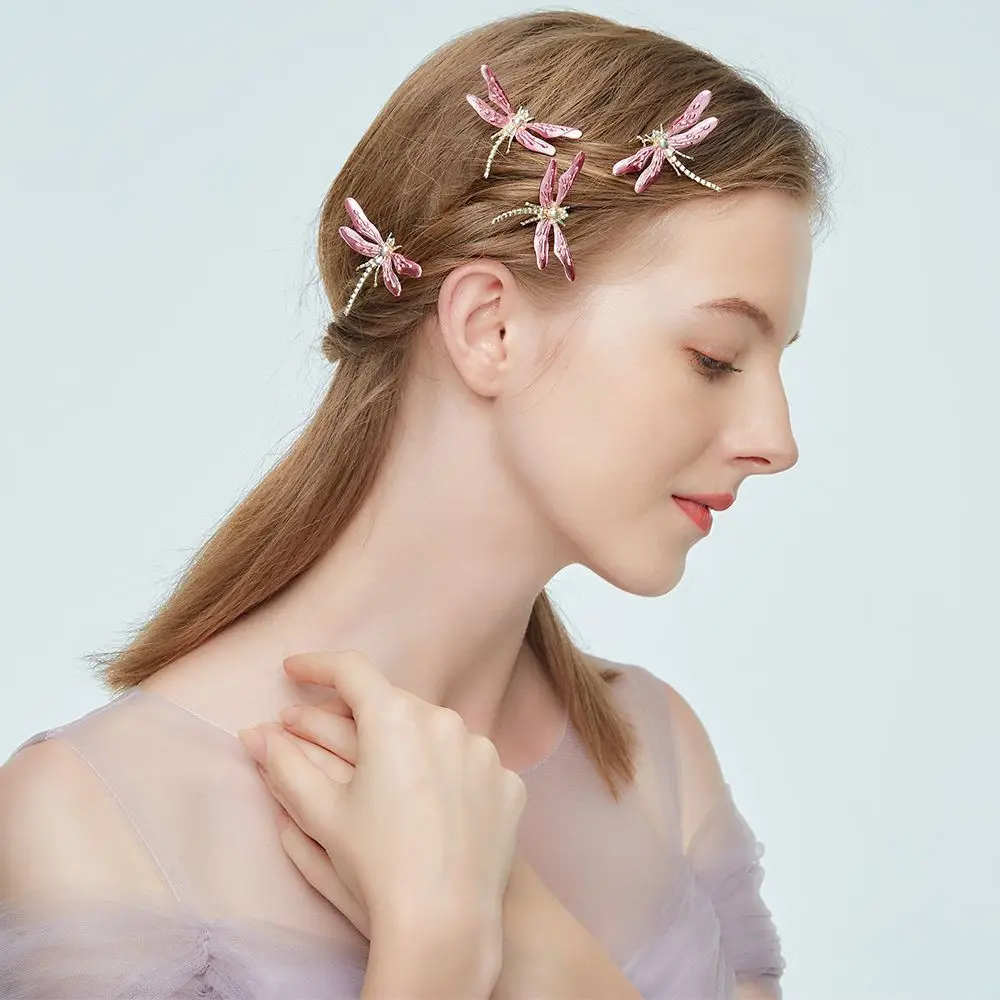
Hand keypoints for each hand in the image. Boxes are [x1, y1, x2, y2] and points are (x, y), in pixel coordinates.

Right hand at [238, 650, 526, 942]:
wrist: (445, 922)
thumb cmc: (375, 865)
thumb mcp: (321, 813)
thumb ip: (285, 764)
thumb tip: (255, 734)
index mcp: (396, 718)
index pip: (351, 671)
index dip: (317, 666)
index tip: (293, 670)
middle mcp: (446, 721)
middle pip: (393, 704)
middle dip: (356, 715)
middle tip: (320, 731)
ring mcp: (484, 751)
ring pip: (435, 733)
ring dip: (405, 744)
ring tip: (381, 776)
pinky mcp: (508, 783)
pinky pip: (470, 765)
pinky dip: (446, 774)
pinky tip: (430, 806)